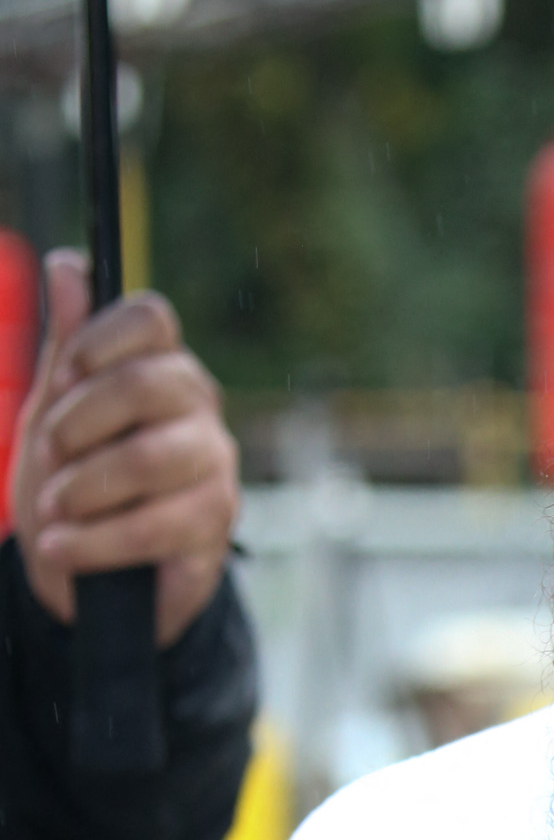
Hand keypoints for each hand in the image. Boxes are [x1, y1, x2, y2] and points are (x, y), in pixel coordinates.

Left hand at [8, 249, 239, 646]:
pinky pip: (154, 524)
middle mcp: (198, 409)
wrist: (91, 573)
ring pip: (149, 458)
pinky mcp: (215, 525)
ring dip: (83, 487)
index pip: (151, 319)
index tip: (64, 373)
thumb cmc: (77, 483)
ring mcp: (214, 466)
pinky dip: (95, 541)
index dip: (102, 338)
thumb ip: (65, 347)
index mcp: (159, 367)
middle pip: (148, 384)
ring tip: (52, 511)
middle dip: (81, 420)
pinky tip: (61, 548)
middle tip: (51, 452)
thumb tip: (68, 266)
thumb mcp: (54, 414)